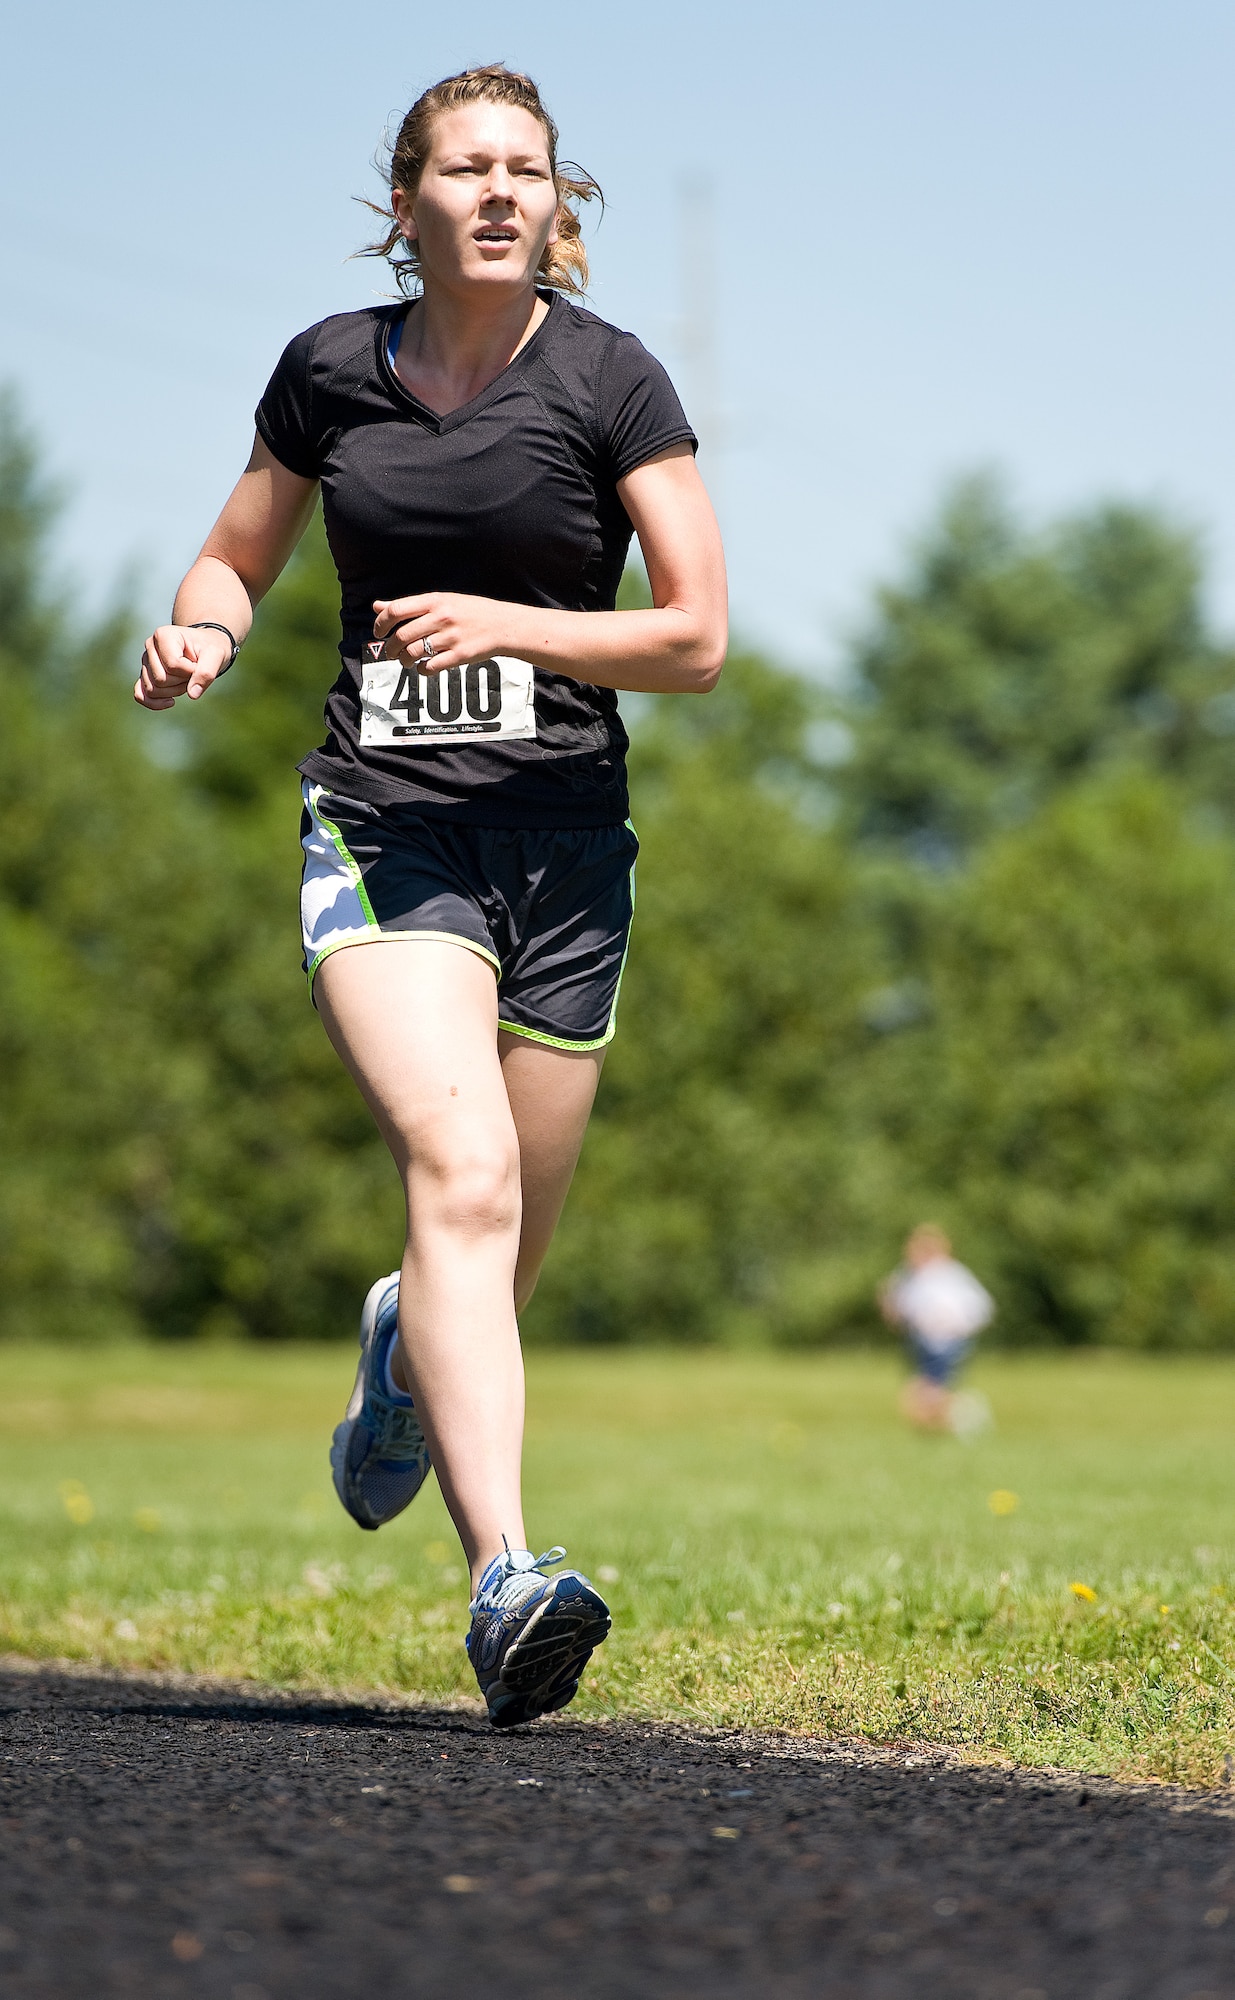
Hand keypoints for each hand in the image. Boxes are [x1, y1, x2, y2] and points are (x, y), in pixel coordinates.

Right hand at [134, 625, 232, 708]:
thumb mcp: (216, 655)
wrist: (205, 648)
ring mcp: (145, 661)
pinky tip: (171, 702)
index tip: (198, 663)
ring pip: (152, 689)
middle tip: (193, 672)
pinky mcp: (145, 675)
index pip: (173, 665)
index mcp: (163, 635)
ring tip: (186, 678)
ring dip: (174, 691)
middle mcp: (150, 646)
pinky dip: (154, 703)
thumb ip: (206, 673)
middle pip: (160, 679)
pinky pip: (141, 695)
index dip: (190, 671)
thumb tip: (192, 694)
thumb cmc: (210, 648)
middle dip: (181, 682)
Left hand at [371, 592, 520, 672]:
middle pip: (401, 636)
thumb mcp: (440, 601)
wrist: (503, 625)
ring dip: (404, 661)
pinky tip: (424, 667)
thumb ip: (408, 606)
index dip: (381, 623)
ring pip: (413, 653)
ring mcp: (451, 637)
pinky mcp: (459, 656)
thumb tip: (377, 606)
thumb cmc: (469, 611)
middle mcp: (441, 617)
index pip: (396, 610)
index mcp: (434, 601)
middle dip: (391, 648)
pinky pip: (430, 667)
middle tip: (391, 652)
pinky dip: (421, 670)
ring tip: (406, 661)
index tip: (379, 632)